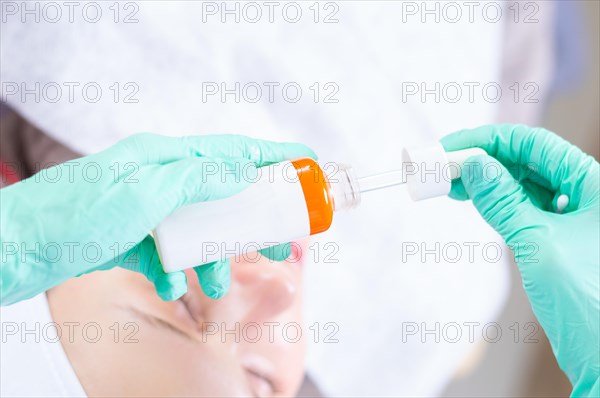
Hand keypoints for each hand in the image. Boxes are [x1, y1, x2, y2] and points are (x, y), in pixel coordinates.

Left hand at [0, 133, 315, 304]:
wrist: (14, 247)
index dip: (272, 158)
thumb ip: (196, 179)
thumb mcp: (143, 193)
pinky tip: (168, 283)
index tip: (306, 164)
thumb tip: (242, 171)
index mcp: (166, 158)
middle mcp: (160, 180)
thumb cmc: (74, 216)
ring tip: (215, 285)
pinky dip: (175, 270)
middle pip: (224, 194)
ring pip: (199, 230)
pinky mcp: (133, 237)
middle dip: (254, 221)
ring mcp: (147, 209)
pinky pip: (168, 253)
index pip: (232, 151)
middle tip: (284, 243)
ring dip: (212, 258)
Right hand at [441, 125, 598, 396]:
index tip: (450, 146)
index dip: (488, 140)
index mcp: (594, 184)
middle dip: (483, 159)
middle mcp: (586, 194)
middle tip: (442, 166)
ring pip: (524, 185)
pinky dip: (496, 204)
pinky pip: (523, 209)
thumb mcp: (540, 242)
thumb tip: (473, 164)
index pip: (534, 145)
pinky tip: (473, 200)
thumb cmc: (589, 301)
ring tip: (449, 182)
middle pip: (528, 161)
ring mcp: (574, 217)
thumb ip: (505, 201)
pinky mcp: (559, 239)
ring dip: (486, 181)